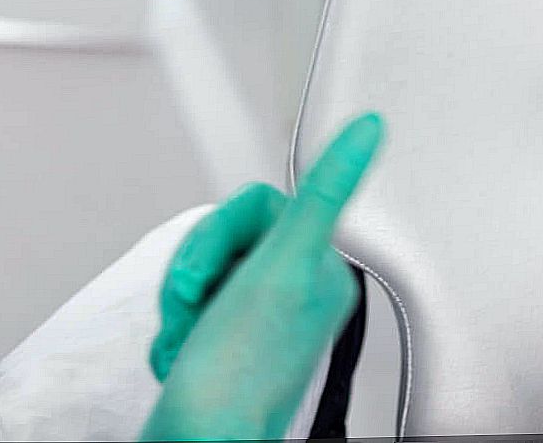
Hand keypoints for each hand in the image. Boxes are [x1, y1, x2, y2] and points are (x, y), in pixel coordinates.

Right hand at [141, 114, 382, 441]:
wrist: (196, 442)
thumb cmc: (237, 375)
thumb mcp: (283, 266)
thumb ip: (324, 192)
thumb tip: (368, 130)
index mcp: (320, 272)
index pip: (257, 206)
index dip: (218, 233)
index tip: (209, 269)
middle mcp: (294, 294)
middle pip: (222, 238)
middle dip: (193, 273)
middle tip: (195, 308)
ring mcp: (257, 321)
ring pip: (197, 272)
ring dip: (179, 306)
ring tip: (189, 339)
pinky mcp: (224, 345)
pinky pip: (183, 310)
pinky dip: (174, 332)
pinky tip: (184, 357)